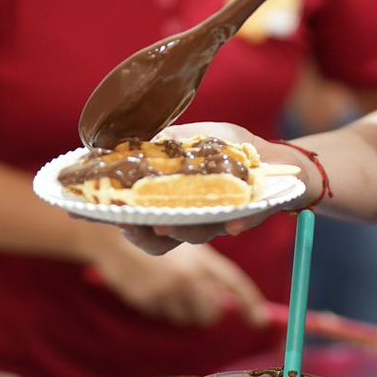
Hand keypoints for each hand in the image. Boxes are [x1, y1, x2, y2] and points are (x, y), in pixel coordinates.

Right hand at [84, 230, 270, 328]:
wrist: (114, 236)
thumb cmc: (153, 241)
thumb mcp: (185, 249)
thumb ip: (205, 273)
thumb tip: (225, 304)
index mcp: (202, 257)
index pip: (235, 282)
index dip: (251, 302)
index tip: (261, 320)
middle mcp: (189, 274)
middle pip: (213, 312)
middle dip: (207, 312)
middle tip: (194, 300)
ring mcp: (168, 288)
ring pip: (187, 319)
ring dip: (181, 311)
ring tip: (167, 288)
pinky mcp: (148, 299)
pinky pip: (162, 315)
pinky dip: (159, 307)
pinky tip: (149, 287)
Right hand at [117, 122, 323, 255]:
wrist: (273, 156)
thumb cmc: (228, 146)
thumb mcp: (195, 137)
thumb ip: (166, 143)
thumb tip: (128, 144)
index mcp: (175, 203)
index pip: (142, 222)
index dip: (124, 222)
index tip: (104, 213)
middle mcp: (194, 219)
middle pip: (163, 240)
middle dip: (146, 233)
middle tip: (133, 223)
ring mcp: (220, 220)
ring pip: (197, 234)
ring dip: (183, 229)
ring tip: (168, 222)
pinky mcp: (250, 216)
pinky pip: (241, 223)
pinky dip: (237, 224)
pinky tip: (232, 225)